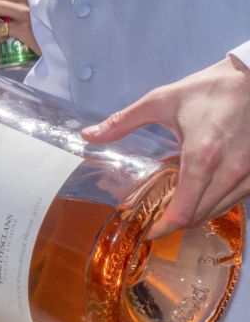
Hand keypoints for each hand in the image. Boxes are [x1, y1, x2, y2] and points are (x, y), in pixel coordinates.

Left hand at [82, 56, 249, 237]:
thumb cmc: (208, 89)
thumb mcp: (160, 101)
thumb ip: (122, 122)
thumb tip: (88, 135)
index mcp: (202, 155)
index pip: (183, 209)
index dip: (164, 227)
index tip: (149, 232)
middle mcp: (230, 170)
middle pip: (200, 215)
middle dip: (176, 224)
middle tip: (156, 221)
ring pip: (221, 210)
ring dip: (197, 216)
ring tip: (175, 211)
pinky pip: (237, 200)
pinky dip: (217, 204)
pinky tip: (201, 196)